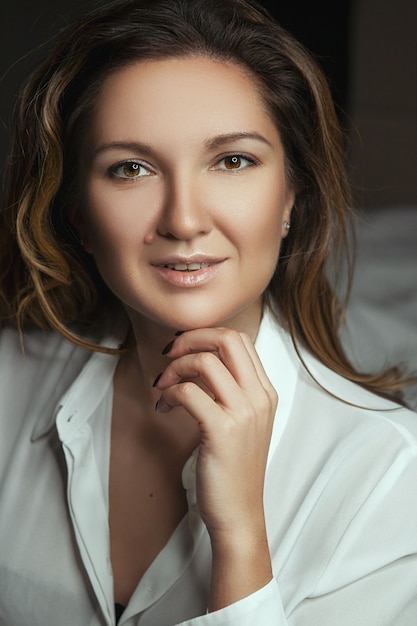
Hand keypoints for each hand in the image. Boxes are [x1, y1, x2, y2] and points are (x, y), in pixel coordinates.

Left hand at [154, 327, 276, 549]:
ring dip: (175, 367)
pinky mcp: (223, 431)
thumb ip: (230, 391)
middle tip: (168, 354)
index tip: (182, 348)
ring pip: (205, 361)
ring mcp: (244, 413)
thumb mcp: (242, 422)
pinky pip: (189, 392)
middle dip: (191, 338)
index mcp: (266, 392)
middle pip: (227, 339)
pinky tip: (163, 407)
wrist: (239, 514)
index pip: (239, 340)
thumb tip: (197, 361)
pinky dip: (169, 393)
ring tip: (162, 385)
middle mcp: (260, 397)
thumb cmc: (234, 468)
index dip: (205, 335)